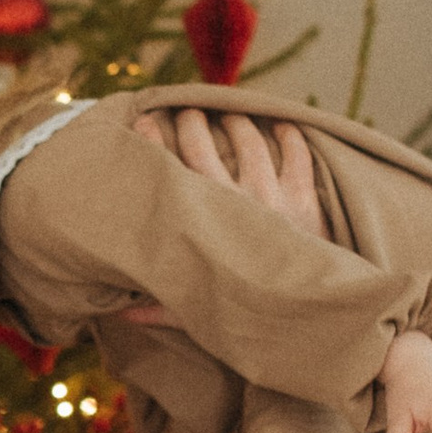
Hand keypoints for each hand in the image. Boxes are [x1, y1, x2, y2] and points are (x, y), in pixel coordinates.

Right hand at [122, 108, 326, 319]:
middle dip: (192, 122)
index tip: (143, 121)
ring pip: (250, 141)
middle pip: (205, 143)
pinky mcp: (304, 200)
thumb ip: (161, 310)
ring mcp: (272, 196)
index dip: (151, 140)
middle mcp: (235, 201)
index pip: (169, 169)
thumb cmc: (250, 317)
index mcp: (203, 221)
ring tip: (229, 117)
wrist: (309, 318)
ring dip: (237, 122)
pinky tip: (281, 126)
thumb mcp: (199, 314)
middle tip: (187, 114)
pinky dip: (290, 136)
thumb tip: (122, 314)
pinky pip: (298, 155)